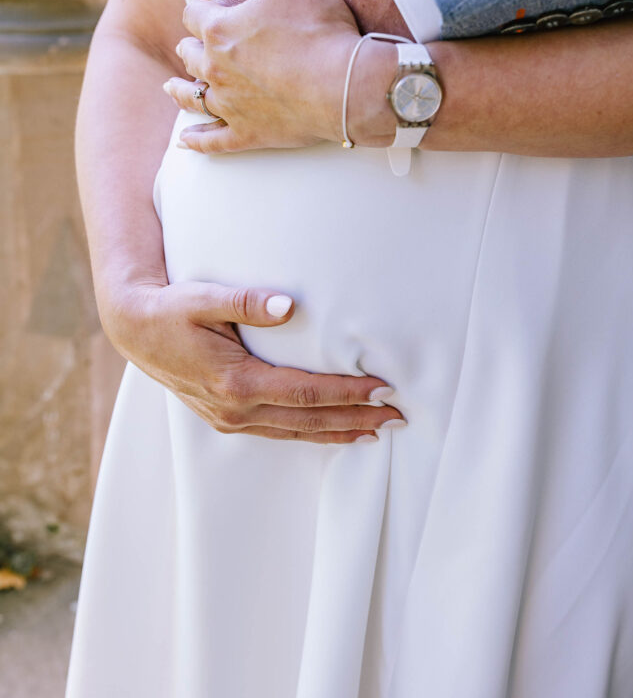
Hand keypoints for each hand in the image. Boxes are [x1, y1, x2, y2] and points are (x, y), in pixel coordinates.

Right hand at [107, 280, 404, 442]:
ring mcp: (230, 418)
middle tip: (399, 418)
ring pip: (296, 433)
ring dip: (339, 432)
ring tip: (378, 432)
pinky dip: (311, 433)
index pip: (306, 392)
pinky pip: (279, 432)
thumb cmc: (171, 309)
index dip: (348, 393)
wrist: (134, 329)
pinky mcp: (227, 418)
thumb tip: (290, 306)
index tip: (384, 389)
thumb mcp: (204, 297)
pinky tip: (333, 431)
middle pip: (309, 420)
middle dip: (357, 419)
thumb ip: (247, 301)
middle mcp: (235, 408)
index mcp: (235, 381)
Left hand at [164, 0, 396, 153]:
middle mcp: (216, 69)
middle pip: (191, 55)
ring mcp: (230, 105)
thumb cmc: (320, 28)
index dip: (202, 8)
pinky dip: (198, 140)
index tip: (209, 8)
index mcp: (219, 29)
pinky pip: (214, 141)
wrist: (347, 84)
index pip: (195, 13)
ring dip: (180, 90)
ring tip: (172, 87)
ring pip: (193, 97)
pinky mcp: (250, 134)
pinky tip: (186, 141)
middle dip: (191, 46)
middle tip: (193, 45)